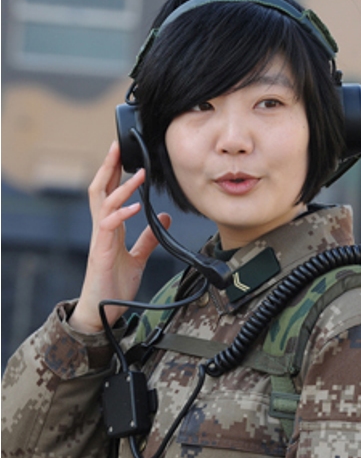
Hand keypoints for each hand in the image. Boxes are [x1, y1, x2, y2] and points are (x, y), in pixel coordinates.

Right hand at [69, 141, 170, 332]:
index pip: (108, 192)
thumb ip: (148, 238)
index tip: (121, 152)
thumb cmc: (114, 284)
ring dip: (121, 187)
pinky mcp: (101, 252)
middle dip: (108, 167)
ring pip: (104, 204)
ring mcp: (99, 239)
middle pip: (99, 189)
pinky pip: (108, 227)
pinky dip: (122, 214)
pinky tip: (136, 207)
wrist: (101, 311)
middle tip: (117, 146)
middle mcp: (102, 229)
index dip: (114, 172)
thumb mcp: (137, 258)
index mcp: (109, 228)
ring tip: (138, 174)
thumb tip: (164, 217)